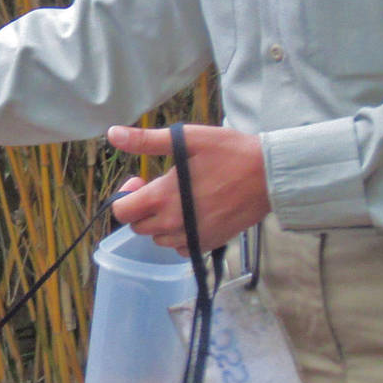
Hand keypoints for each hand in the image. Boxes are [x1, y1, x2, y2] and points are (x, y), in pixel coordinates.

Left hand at [107, 123, 269, 254]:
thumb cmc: (230, 153)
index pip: (122, 211)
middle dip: (142, 208)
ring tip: (178, 200)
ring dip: (160, 223)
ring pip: (159, 239)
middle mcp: (174, 223)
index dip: (125, 196)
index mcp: (163, 197)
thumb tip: (113, 134)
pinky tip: (191, 215)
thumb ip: (146, 140)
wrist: (270, 176)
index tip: (141, 181)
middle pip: (139, 227)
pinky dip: (180, 236)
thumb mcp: (187, 139)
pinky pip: (182, 248)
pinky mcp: (209, 243)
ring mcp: (193, 237)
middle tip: (160, 188)